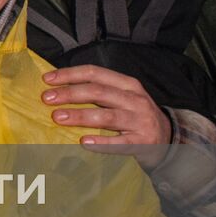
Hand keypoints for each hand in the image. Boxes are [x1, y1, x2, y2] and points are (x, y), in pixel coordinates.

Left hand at [42, 66, 170, 168]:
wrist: (169, 139)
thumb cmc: (135, 115)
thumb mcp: (122, 97)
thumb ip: (98, 92)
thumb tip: (59, 89)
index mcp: (127, 84)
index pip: (95, 73)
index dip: (70, 74)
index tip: (47, 79)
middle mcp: (135, 100)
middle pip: (98, 92)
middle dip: (70, 94)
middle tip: (47, 99)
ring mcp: (141, 121)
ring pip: (107, 116)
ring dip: (80, 116)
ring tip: (58, 117)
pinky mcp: (144, 143)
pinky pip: (120, 143)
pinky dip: (101, 143)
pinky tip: (84, 142)